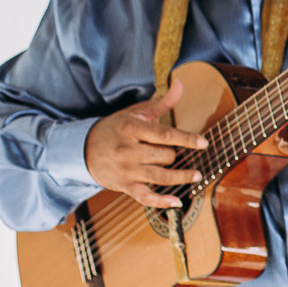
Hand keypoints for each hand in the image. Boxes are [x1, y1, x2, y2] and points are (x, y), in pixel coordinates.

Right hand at [84, 77, 206, 209]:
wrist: (83, 149)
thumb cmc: (115, 128)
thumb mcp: (135, 113)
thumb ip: (162, 102)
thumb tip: (180, 84)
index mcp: (131, 129)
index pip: (164, 135)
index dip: (186, 139)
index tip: (204, 143)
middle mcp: (128, 150)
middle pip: (165, 156)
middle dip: (172, 154)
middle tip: (169, 152)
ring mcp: (126, 170)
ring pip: (161, 176)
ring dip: (181, 177)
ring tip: (196, 175)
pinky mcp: (125, 186)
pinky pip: (146, 197)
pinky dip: (161, 202)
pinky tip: (177, 202)